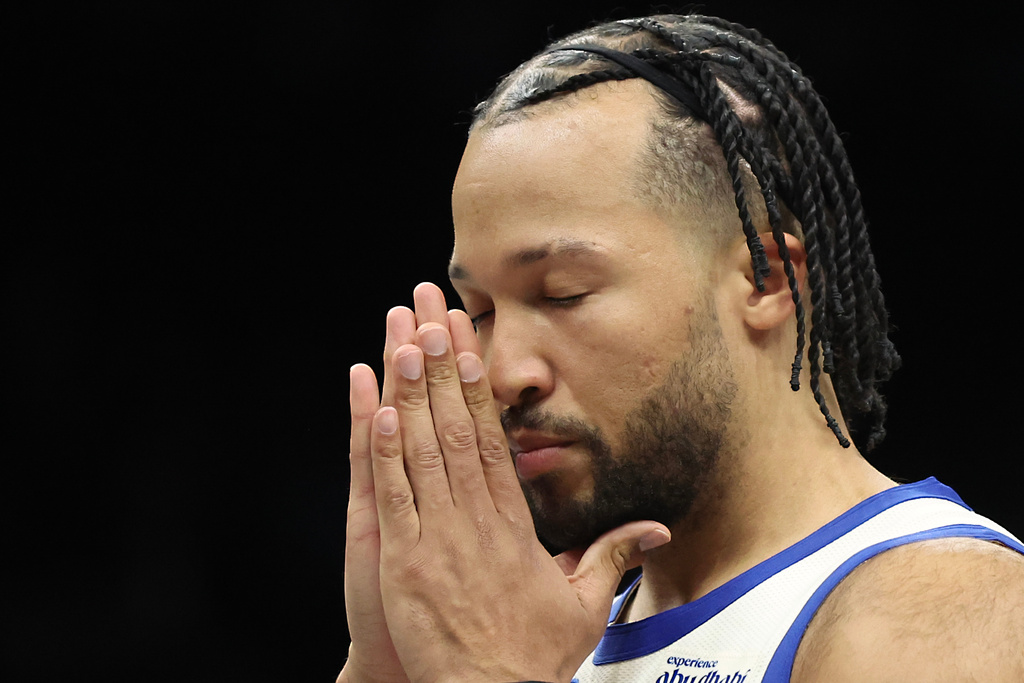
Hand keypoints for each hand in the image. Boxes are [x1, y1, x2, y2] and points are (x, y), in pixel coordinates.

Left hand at [366, 283, 670, 682]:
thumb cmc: (531, 659)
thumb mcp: (586, 606)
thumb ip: (614, 556)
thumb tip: (655, 530)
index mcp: (514, 525)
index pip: (493, 441)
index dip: (477, 390)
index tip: (467, 347)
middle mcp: (476, 521)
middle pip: (457, 431)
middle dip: (440, 369)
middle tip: (429, 316)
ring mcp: (438, 538)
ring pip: (423, 453)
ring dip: (411, 395)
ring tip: (402, 343)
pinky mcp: (405, 563)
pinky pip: (394, 497)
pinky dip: (385, 454)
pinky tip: (378, 412)